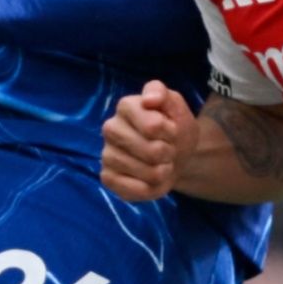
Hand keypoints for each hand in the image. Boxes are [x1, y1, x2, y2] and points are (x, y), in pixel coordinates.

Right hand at [101, 81, 195, 201]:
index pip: (154, 126)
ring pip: (147, 172)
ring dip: (163, 171)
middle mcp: (110, 128)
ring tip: (160, 163)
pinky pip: (135, 190)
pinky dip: (152, 188)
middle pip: (152, 151)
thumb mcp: (175, 105)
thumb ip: (162, 93)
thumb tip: (148, 100)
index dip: (171, 132)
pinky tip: (151, 179)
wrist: (175, 154)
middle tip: (167, 148)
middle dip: (168, 152)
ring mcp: (106, 154)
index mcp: (126, 106)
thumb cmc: (174, 127)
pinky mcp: (107, 178)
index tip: (171, 130)